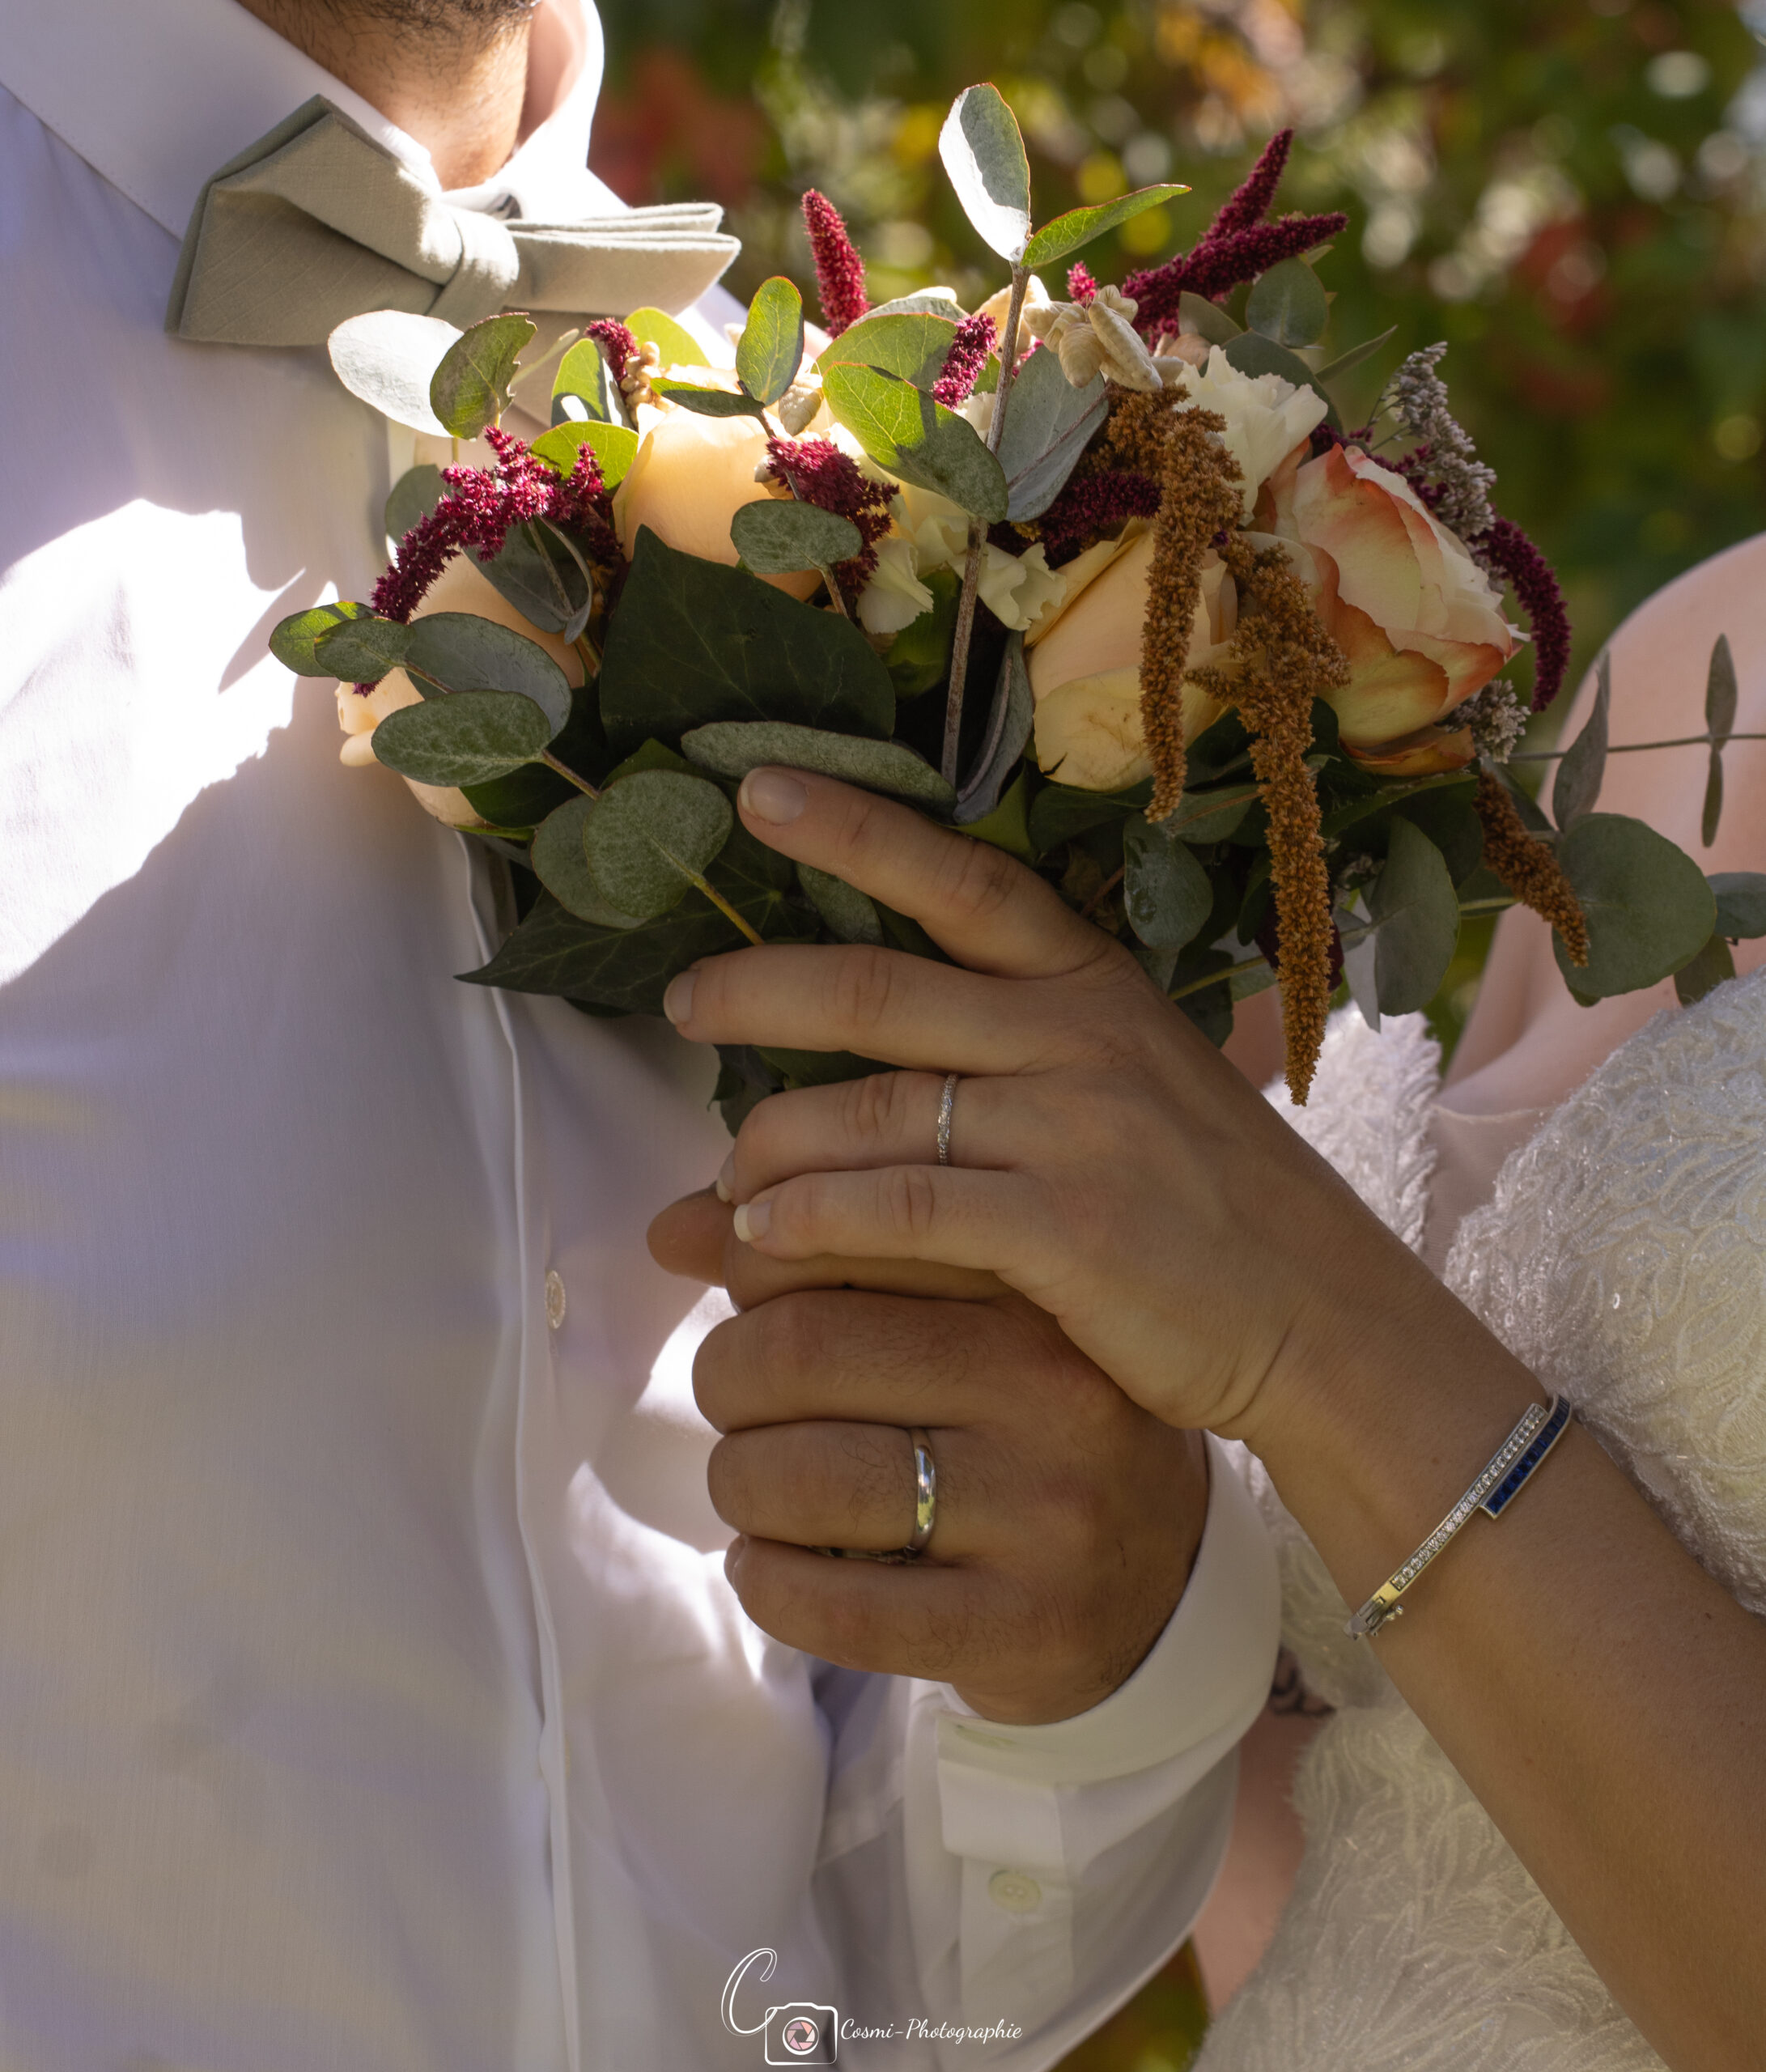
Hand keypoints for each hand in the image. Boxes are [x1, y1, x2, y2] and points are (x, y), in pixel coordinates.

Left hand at [649, 1190, 1207, 1724]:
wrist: (1160, 1582)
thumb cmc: (1024, 1420)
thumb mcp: (959, 1315)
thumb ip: (822, 1254)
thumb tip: (671, 1225)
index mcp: (1035, 1285)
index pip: (835, 1235)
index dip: (755, 1264)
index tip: (757, 1297)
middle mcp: (1054, 1386)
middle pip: (796, 1353)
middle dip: (726, 1378)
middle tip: (739, 1400)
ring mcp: (1046, 1512)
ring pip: (797, 1479)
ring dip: (736, 1482)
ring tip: (756, 1483)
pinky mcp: (1022, 1625)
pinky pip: (831, 1607)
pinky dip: (765, 1582)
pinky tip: (769, 1564)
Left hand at [658, 766, 1431, 1448]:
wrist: (1323, 1322)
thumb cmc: (1215, 1213)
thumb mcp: (1136, 1100)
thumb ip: (1013, 1076)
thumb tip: (874, 1083)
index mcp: (1097, 990)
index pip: (965, 883)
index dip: (858, 828)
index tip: (759, 788)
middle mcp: (1081, 1037)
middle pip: (881, 988)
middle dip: (761, 986)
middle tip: (680, 999)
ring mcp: (1076, 1127)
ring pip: (874, 1107)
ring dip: (772, 1140)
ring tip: (717, 1175)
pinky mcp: (1068, 1226)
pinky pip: (903, 1205)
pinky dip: (816, 1219)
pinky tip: (761, 1237)